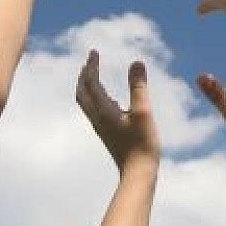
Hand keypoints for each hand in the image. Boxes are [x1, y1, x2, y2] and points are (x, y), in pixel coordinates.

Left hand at [76, 51, 159, 175]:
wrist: (138, 174)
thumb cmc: (142, 144)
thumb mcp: (143, 112)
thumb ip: (139, 87)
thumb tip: (136, 62)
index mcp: (104, 111)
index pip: (91, 83)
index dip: (92, 66)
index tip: (94, 52)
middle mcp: (98, 118)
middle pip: (82, 93)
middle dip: (83, 75)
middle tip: (90, 61)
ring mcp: (101, 127)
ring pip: (86, 102)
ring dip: (86, 86)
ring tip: (93, 75)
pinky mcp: (107, 133)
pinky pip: (94, 110)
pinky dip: (95, 97)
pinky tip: (108, 98)